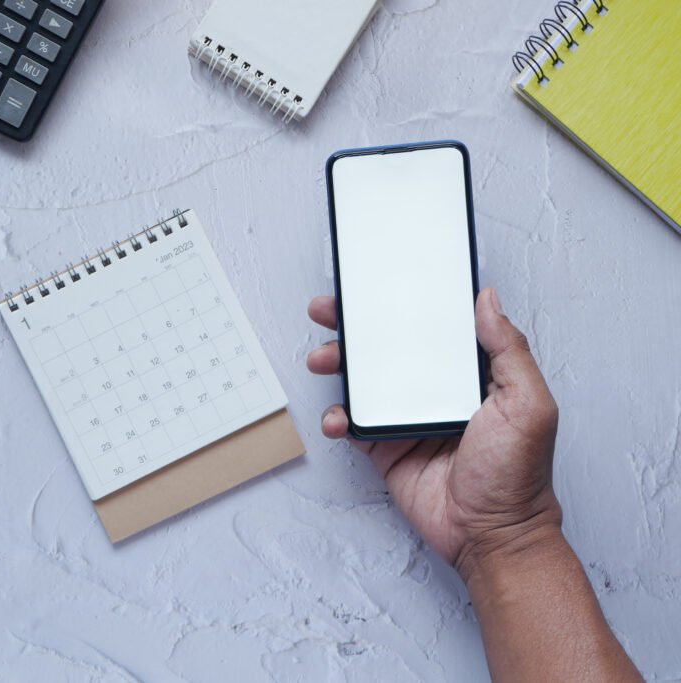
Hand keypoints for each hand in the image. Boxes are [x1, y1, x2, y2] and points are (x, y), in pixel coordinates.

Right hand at [307, 288, 562, 578]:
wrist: (491, 535)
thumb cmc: (519, 475)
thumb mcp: (528, 404)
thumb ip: (509, 350)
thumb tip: (487, 300)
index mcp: (468, 374)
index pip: (431, 329)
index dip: (402, 305)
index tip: (377, 285)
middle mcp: (434, 391)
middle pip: (387, 349)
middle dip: (353, 327)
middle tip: (329, 311)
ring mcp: (406, 419)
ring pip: (363, 382)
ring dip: (337, 366)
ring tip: (323, 360)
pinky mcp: (385, 448)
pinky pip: (353, 425)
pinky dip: (338, 419)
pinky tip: (339, 419)